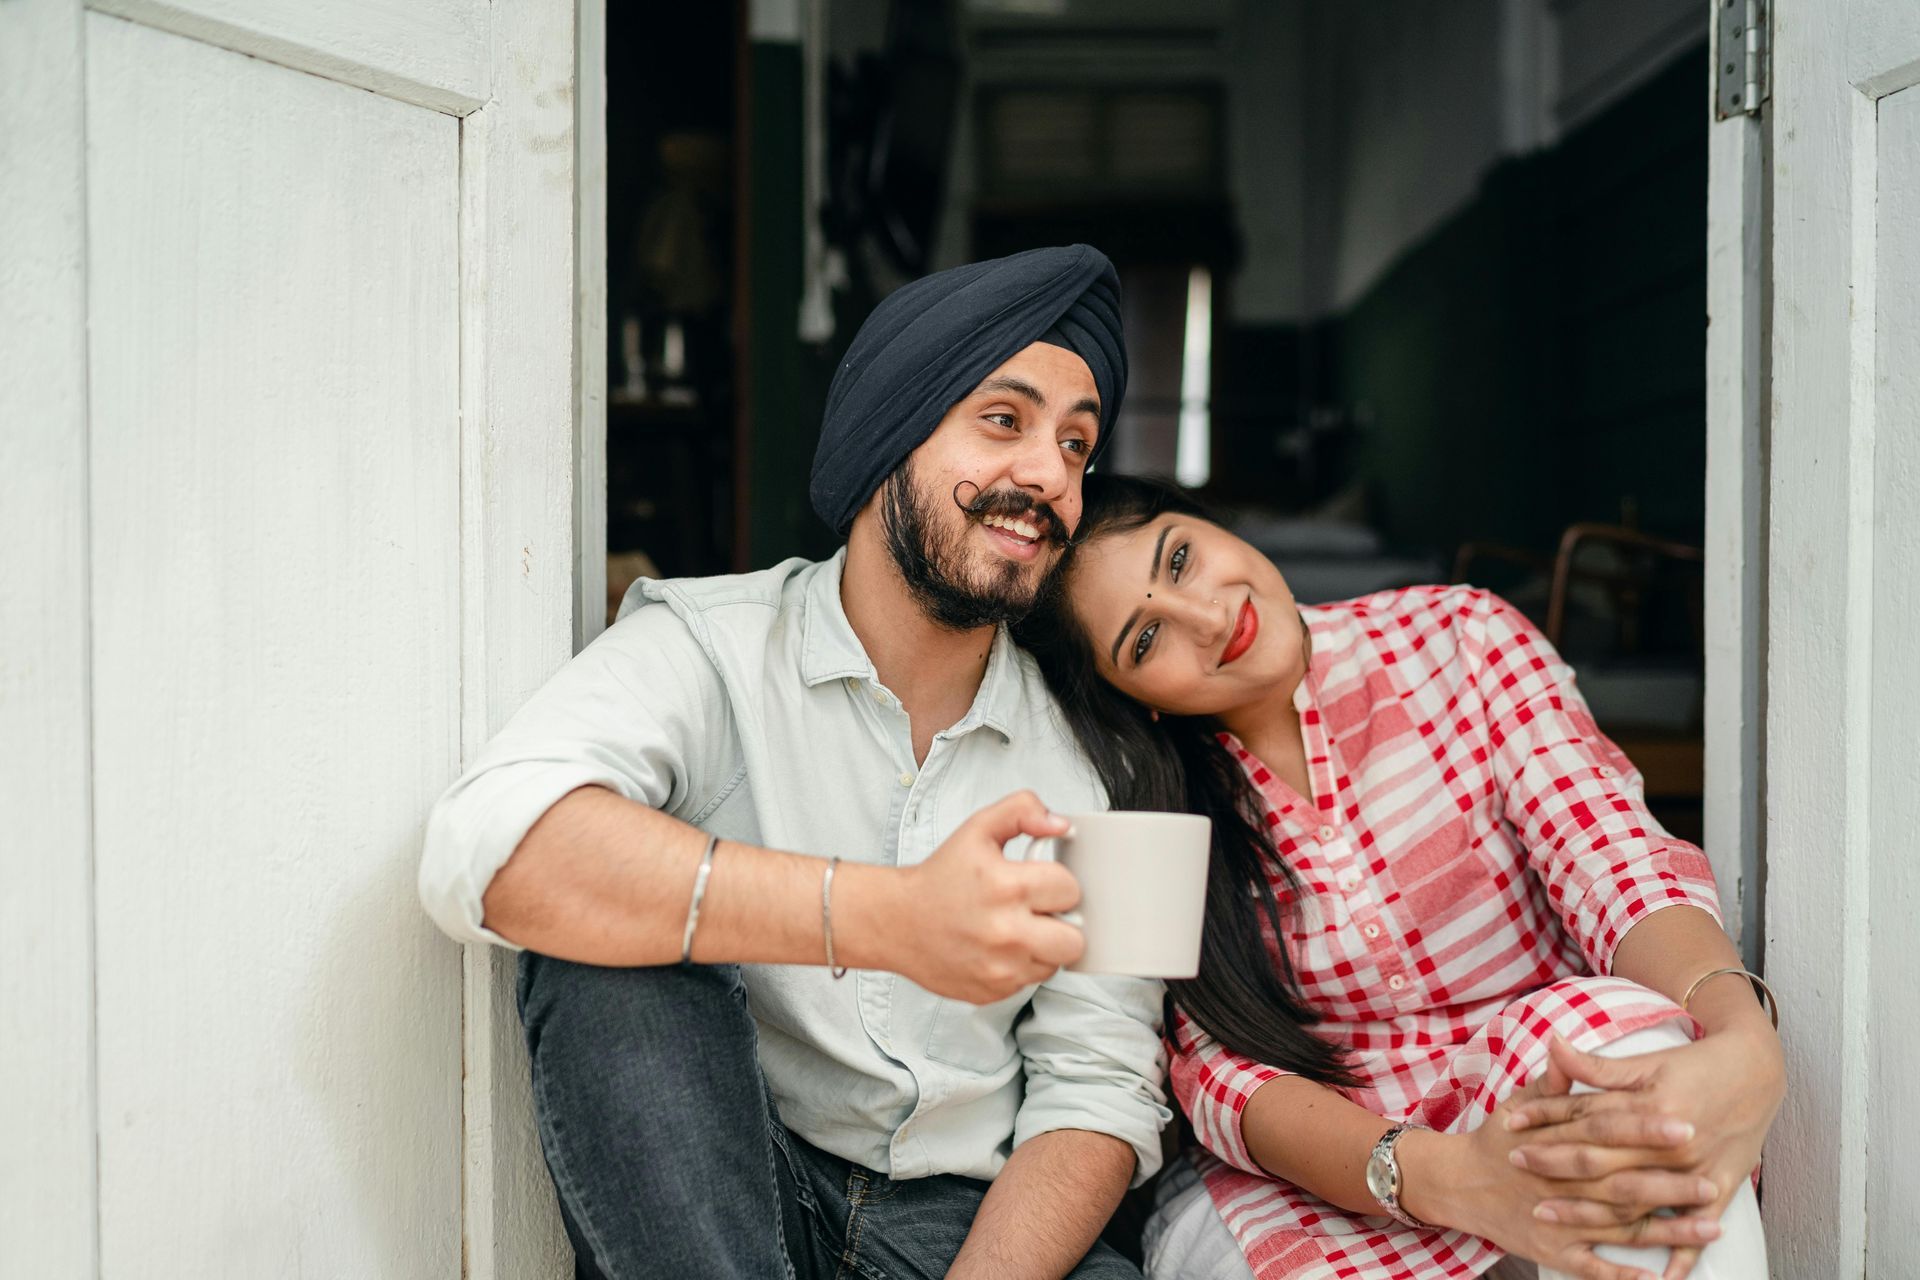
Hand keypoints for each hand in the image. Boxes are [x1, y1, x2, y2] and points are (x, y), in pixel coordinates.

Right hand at [887, 792, 1084, 1003]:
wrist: (896, 922)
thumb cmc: (940, 877)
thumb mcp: (978, 829)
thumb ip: (1022, 811)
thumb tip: (1061, 825)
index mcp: (1006, 887)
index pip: (1070, 890)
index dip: (1057, 883)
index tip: (1038, 883)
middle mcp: (1006, 932)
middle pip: (1075, 939)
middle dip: (1061, 922)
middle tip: (1037, 911)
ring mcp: (1000, 968)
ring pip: (1055, 962)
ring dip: (1044, 946)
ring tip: (1017, 928)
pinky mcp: (994, 991)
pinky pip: (1030, 981)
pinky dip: (1022, 965)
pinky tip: (1000, 949)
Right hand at [1401, 1075, 1723, 1279]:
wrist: (1457, 1183)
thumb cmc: (1496, 1139)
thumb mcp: (1519, 1103)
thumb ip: (1551, 1082)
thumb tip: (1563, 1043)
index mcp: (1554, 1143)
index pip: (1605, 1133)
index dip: (1644, 1130)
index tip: (1682, 1125)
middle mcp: (1558, 1185)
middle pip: (1620, 1185)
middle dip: (1667, 1185)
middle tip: (1710, 1181)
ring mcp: (1557, 1221)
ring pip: (1619, 1228)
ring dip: (1666, 1231)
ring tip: (1710, 1226)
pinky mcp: (1553, 1251)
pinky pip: (1593, 1268)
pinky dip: (1623, 1275)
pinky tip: (1659, 1277)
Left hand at [1503, 1026, 1783, 1278]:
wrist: (1759, 1070)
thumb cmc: (1697, 1064)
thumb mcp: (1648, 1062)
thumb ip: (1598, 1065)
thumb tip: (1553, 1044)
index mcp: (1652, 1106)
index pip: (1587, 1116)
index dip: (1546, 1118)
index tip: (1511, 1123)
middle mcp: (1672, 1142)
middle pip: (1602, 1159)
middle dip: (1554, 1164)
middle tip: (1515, 1164)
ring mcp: (1696, 1168)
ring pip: (1634, 1198)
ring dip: (1589, 1210)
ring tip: (1547, 1214)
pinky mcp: (1721, 1186)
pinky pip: (1696, 1226)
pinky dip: (1678, 1253)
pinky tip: (1655, 1275)